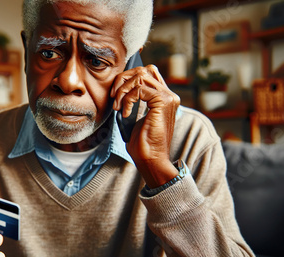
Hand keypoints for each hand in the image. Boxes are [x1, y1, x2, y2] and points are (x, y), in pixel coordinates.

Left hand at [111, 65, 180, 187]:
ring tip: (118, 107)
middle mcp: (169, 95)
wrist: (151, 159)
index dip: (128, 79)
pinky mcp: (163, 102)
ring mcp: (168, 97)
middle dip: (123, 80)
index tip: (115, 95)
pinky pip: (139, 89)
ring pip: (140, 76)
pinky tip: (125, 113)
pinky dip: (127, 100)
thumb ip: (135, 100)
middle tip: (114, 97)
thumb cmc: (142, 143)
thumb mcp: (136, 116)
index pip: (147, 73)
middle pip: (143, 70)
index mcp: (164, 97)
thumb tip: (120, 87)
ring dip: (123, 90)